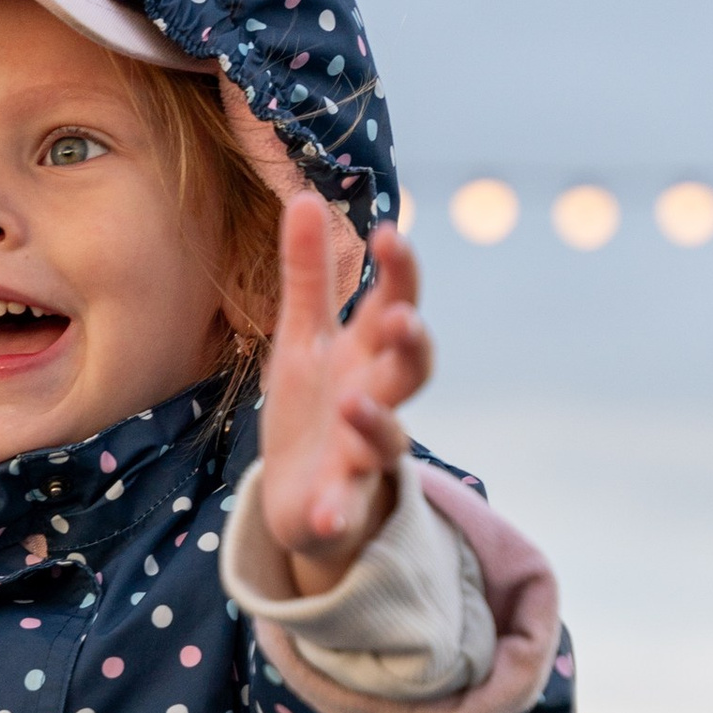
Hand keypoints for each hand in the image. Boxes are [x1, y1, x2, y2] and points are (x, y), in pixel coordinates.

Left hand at [256, 194, 433, 592]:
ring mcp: (361, 455)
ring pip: (385, 439)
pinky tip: (323, 516)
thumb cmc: (311, 409)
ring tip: (352, 402)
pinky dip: (336, 513)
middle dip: (411, 345)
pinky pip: (344, 510)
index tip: (389, 233)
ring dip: (373, 422)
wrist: (300, 497)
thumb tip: (306, 196)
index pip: (395, 305)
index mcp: (367, 355)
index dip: (400, 273)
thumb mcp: (302, 338)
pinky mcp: (338, 505)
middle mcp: (376, 401)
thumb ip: (308, 275)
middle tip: (400, 319)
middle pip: (411, 370)